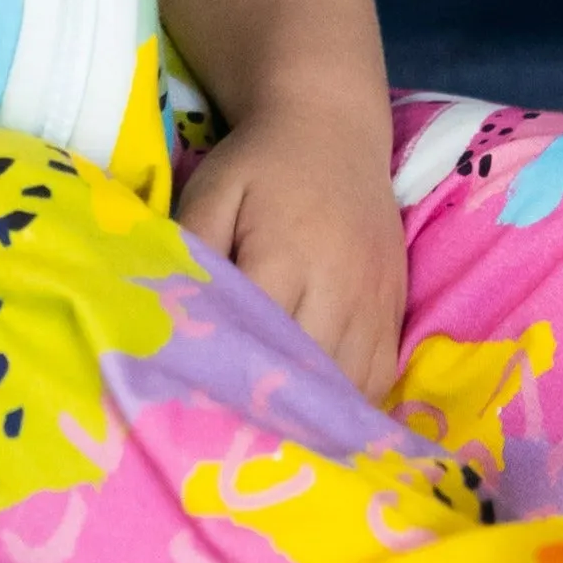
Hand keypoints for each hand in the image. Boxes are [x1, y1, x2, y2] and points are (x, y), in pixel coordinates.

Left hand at [177, 103, 407, 404]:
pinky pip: (378, 378)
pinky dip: (347, 403)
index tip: (200, 412)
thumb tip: (168, 314)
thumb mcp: (211, 191)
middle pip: (306, 375)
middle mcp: (339, 286)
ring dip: (311, 414)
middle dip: (270, 410)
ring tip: (274, 434)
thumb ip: (191, 250)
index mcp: (285, 256)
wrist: (332, 127)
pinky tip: (317, 411)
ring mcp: (374, 302)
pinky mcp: (394, 308)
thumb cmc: (260, 163)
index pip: (257, 342)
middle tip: (231, 436)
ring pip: (347, 386)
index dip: (228, 382)